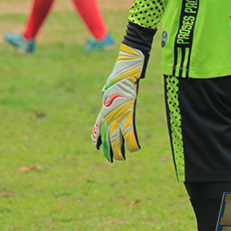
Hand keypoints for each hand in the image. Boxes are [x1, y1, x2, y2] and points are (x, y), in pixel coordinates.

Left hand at [92, 44, 146, 161]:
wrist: (124, 72)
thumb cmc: (120, 76)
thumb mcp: (111, 87)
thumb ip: (110, 94)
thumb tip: (110, 92)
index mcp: (104, 108)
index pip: (98, 127)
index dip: (97, 138)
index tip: (96, 147)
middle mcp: (109, 114)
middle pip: (106, 135)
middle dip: (108, 148)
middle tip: (110, 159)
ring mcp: (118, 115)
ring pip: (116, 137)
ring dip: (118, 150)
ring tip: (120, 159)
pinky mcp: (127, 113)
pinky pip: (129, 132)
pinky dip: (132, 141)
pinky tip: (135, 149)